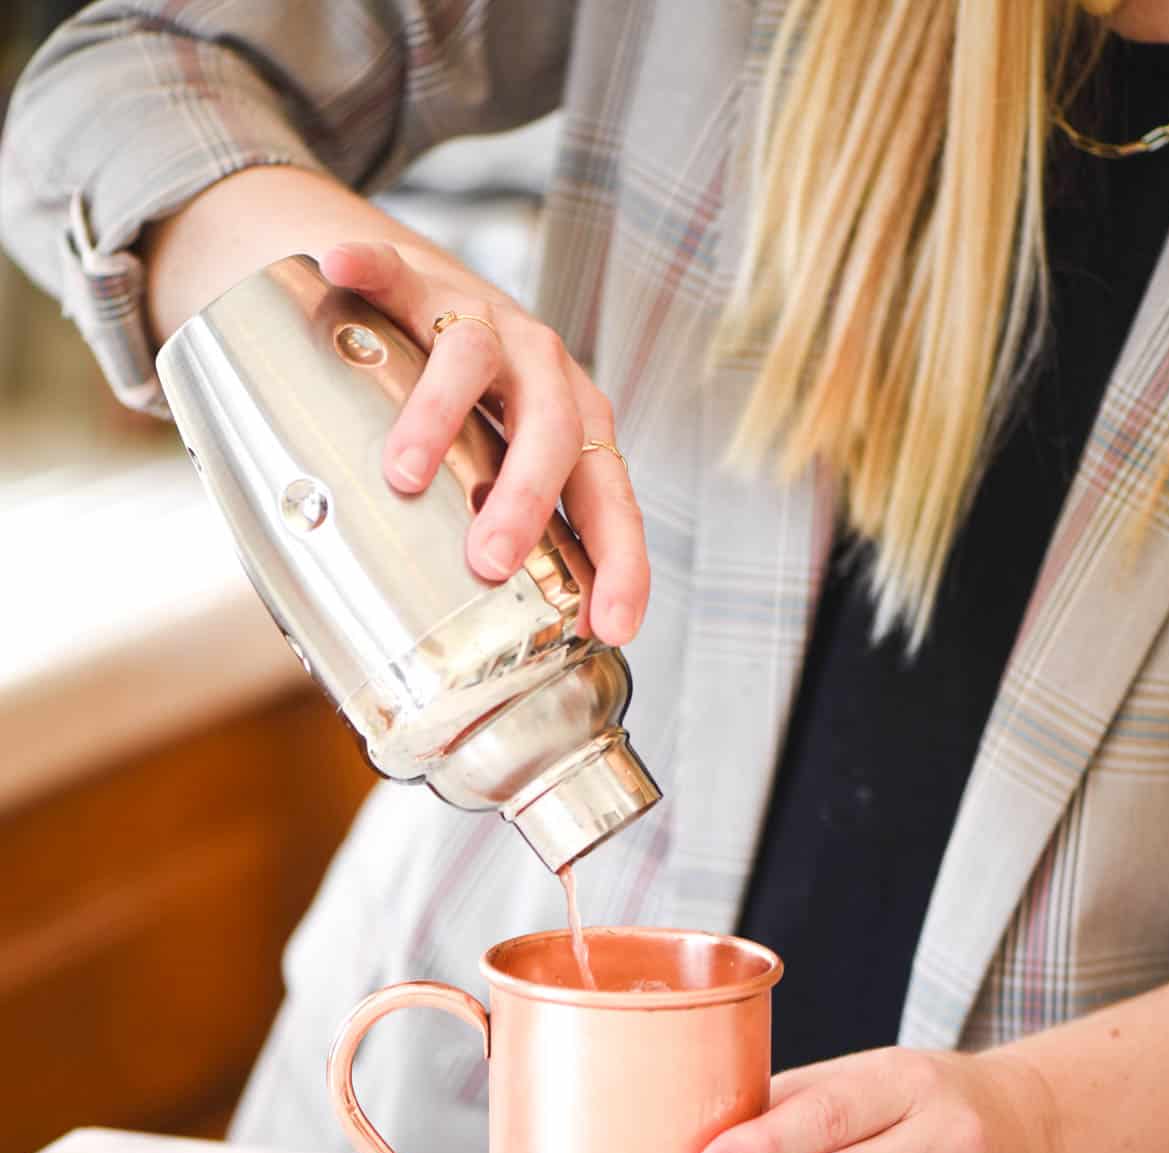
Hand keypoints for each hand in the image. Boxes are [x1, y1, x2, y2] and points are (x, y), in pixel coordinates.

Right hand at [320, 242, 649, 646]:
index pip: (611, 502)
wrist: (431, 301)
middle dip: (525, 500)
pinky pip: (396, 272)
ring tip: (404, 472)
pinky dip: (371, 269)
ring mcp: (484, 323)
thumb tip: (452, 659)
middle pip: (552, 432)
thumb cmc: (472, 414)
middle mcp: (543, 375)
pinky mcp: (421, 282)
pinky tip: (339, 268)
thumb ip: (490, 541)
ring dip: (441, 416)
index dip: (619, 563)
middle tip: (491, 561)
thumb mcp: (501, 474)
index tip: (611, 626)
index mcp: (577, 432)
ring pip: (473, 360)